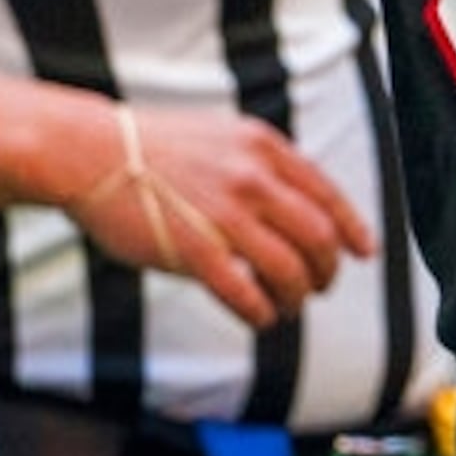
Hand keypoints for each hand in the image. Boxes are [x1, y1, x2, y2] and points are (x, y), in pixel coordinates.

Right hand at [58, 100, 377, 330]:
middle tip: (320, 287)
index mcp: (262, 147)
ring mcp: (225, 215)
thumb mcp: (222, 138)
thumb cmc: (153, 149)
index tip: (363, 252)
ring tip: (288, 308)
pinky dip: (262, 312)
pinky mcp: (194, 251)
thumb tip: (296, 206)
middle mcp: (253, 178)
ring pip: (289, 270)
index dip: (352, 228)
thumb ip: (260, 166)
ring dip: (296, 297)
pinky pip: (246, 293)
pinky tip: (260, 317)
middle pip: (318, 237)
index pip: (327, 194)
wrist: (91, 152)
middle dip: (326, 270)